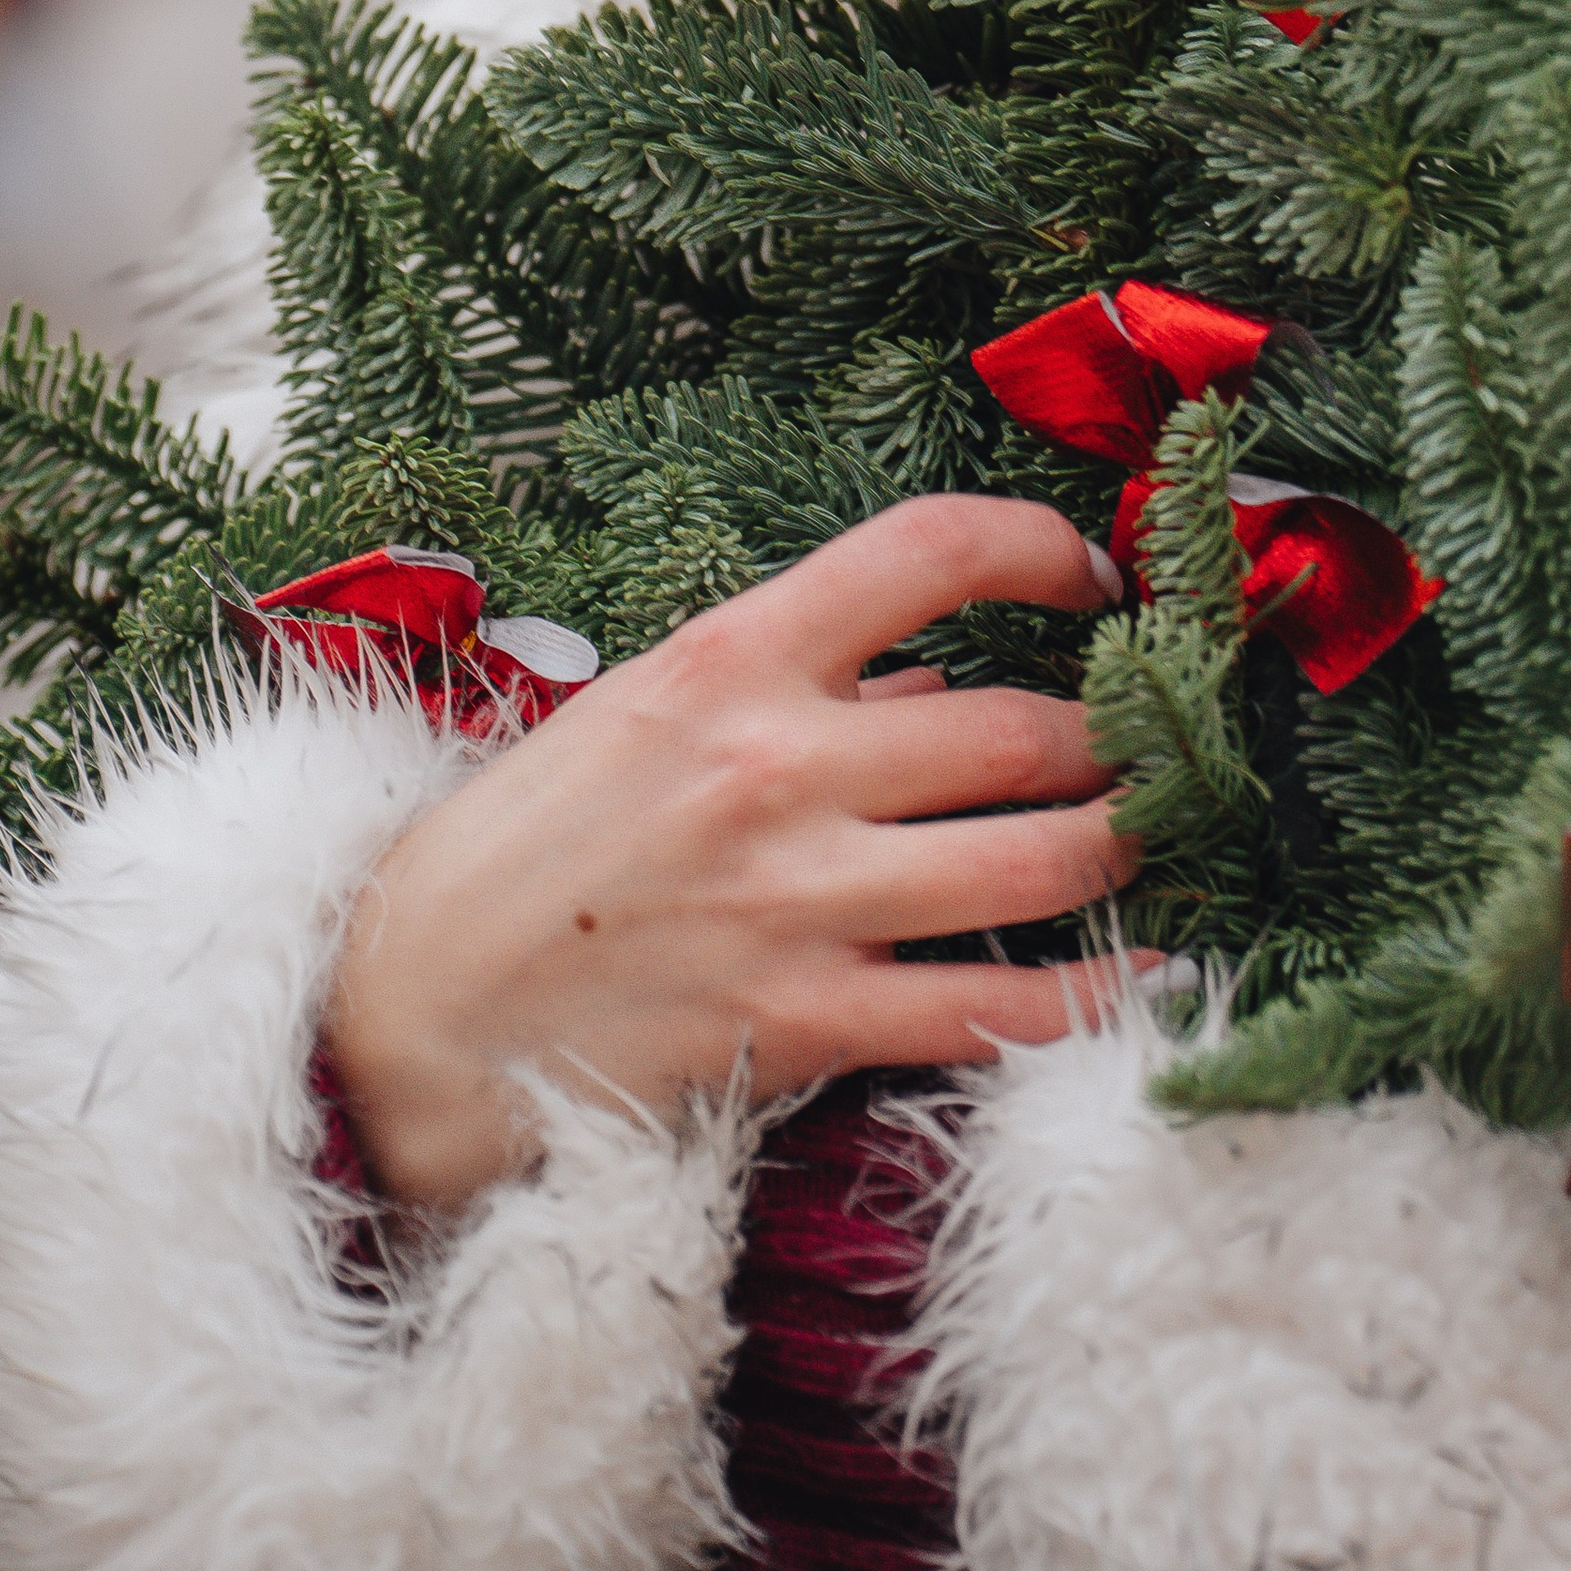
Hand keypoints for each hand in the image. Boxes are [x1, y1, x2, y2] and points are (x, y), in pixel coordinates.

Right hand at [322, 494, 1140, 1211]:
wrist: (411, 1017)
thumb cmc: (529, 846)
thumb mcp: (645, 711)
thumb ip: (799, 687)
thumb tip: (942, 682)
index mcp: (732, 660)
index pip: (928, 551)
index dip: (1043, 545)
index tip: (1097, 578)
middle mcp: (778, 767)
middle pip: (1023, 727)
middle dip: (1117, 733)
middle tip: (1156, 736)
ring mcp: (800, 903)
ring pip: (1039, 863)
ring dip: (1124, 845)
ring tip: (1158, 831)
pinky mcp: (807, 1024)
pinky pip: (997, 1009)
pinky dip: (1095, 996)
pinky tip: (1150, 970)